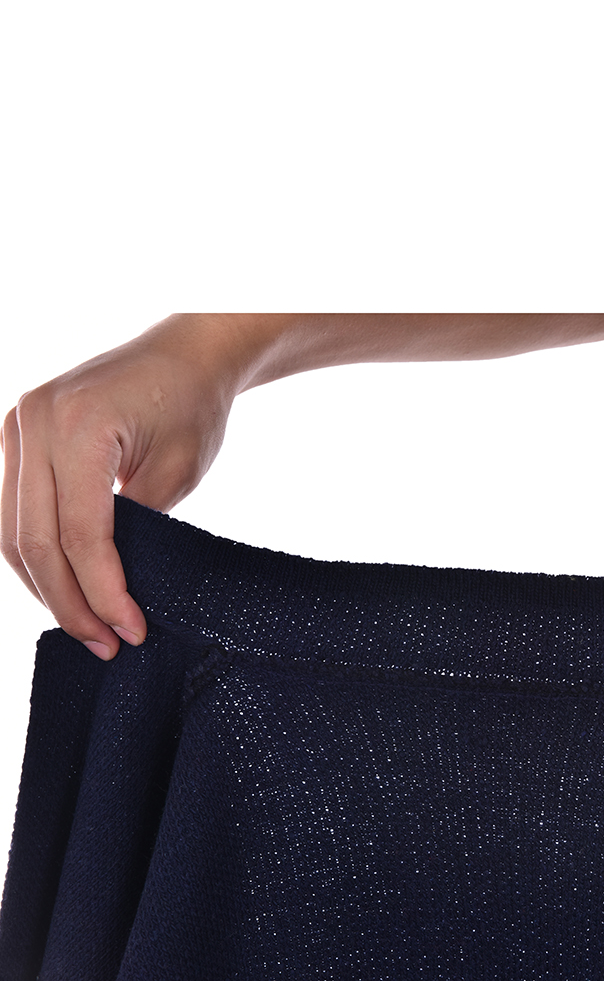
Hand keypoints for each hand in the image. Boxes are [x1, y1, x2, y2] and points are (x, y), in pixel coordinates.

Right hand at [1, 317, 237, 659]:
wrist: (187, 350)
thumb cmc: (194, 403)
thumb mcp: (177, 471)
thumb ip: (138, 526)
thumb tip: (110, 590)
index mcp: (78, 425)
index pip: (80, 532)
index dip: (103, 591)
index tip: (131, 631)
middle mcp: (32, 421)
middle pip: (32, 539)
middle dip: (70, 603)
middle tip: (107, 646)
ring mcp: (17, 425)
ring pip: (11, 531)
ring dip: (47, 587)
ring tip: (89, 628)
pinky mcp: (19, 436)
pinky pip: (15, 509)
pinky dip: (38, 553)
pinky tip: (67, 588)